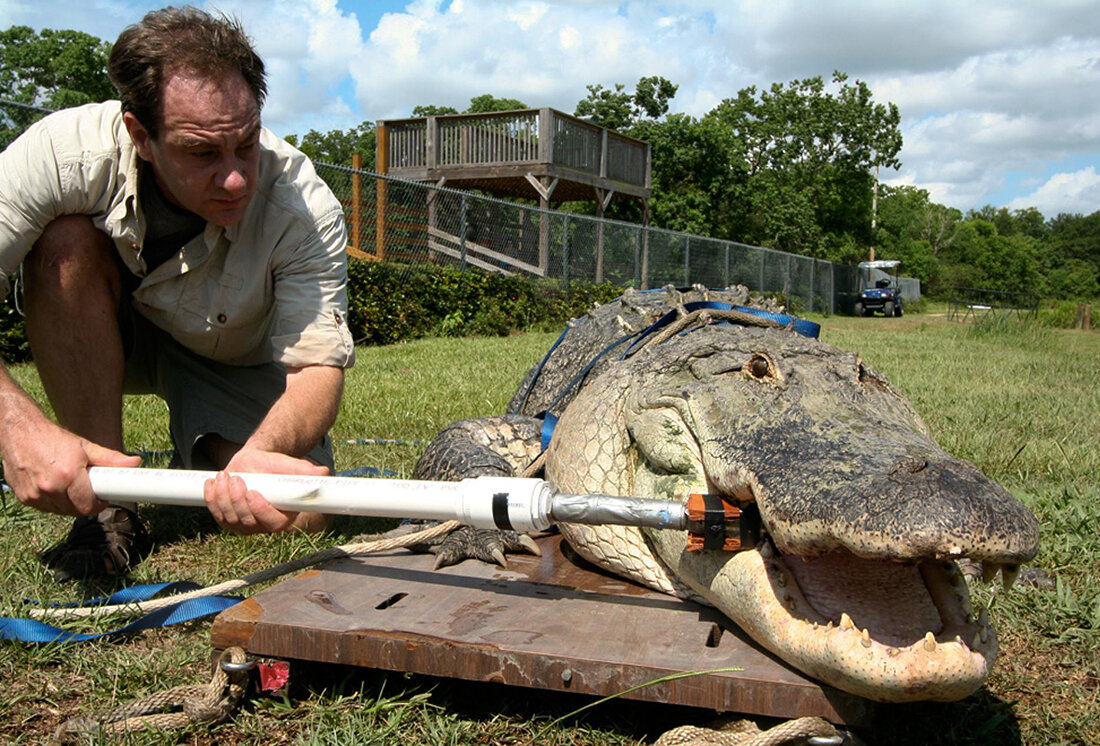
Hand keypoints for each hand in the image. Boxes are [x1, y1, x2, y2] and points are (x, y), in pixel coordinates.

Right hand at [1, 418, 140, 515]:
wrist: (20, 432)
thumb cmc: (52, 438)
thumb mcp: (85, 447)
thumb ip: (110, 459)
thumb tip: (134, 463)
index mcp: (68, 476)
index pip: (89, 506)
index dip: (98, 504)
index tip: (102, 498)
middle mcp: (50, 488)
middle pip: (75, 510)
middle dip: (84, 501)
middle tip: (87, 487)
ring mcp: (35, 495)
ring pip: (60, 511)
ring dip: (68, 502)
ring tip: (69, 482)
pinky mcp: (24, 497)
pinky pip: (46, 507)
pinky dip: (53, 501)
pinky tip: (54, 485)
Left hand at [203, 448, 328, 533]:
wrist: (257, 463)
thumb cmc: (276, 467)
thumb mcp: (291, 466)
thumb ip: (305, 471)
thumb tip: (322, 472)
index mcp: (284, 516)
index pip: (272, 523)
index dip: (260, 511)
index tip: (253, 493)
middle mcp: (263, 524)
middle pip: (246, 521)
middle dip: (237, 499)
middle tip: (236, 478)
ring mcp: (243, 524)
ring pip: (229, 518)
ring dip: (223, 496)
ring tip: (225, 475)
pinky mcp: (228, 519)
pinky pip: (216, 514)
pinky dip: (212, 498)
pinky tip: (213, 483)